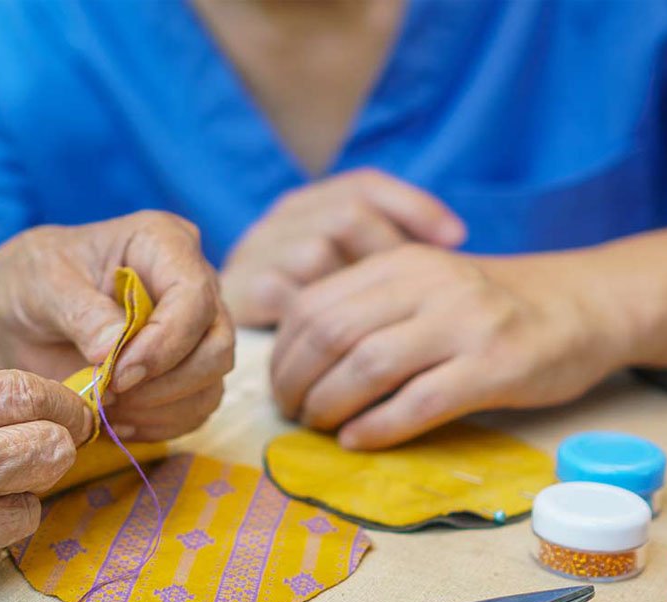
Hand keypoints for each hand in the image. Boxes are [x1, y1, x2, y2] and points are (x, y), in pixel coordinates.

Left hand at [0, 213, 233, 441]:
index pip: (195, 296)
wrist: (19, 320)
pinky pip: (195, 411)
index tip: (118, 372)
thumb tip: (113, 349)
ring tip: (108, 406)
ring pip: (211, 384)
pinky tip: (117, 419)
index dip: (164, 342)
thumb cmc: (30, 283)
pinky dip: (158, 425)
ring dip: (161, 408)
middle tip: (112, 392)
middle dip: (167, 381)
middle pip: (217, 346)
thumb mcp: (40, 284)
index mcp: (164, 244)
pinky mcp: (189, 375)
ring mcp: (197, 334)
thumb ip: (78, 311)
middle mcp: (194, 286)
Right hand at [221, 169, 465, 327]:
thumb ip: (380, 258)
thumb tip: (456, 242)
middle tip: (416, 298)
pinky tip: (346, 351)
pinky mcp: (242, 293)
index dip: (414, 207)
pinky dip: (324, 324)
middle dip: (386, 253)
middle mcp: (279, 220)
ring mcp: (256, 253)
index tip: (457, 240)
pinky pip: (292, 299)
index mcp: (307, 207)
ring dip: (352, 295)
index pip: (366, 186)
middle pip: (347, 215)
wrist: (209, 340)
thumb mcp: (343, 277)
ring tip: (380, 328)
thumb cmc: (303, 320)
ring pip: (319, 252)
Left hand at [270, 244, 628, 448]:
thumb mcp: (430, 286)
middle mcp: (429, 286)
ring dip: (330, 407)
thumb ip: (374, 308)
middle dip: (298, 383)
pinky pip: (419, 402)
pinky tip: (359, 441)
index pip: (315, 305)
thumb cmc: (496, 306)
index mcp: (403, 263)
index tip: (280, 387)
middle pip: (332, 336)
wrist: (588, 304)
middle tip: (292, 415)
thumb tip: (302, 361)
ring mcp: (465, 324)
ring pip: (368, 367)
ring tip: (320, 429)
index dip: (284, 353)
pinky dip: (378, 428)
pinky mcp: (495, 366)